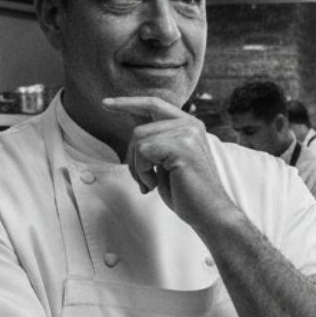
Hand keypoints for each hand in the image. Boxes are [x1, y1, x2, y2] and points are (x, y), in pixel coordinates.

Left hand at [103, 96, 230, 225]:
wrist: (209, 213)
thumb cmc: (187, 192)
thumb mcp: (168, 162)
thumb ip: (157, 143)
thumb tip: (136, 135)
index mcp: (189, 125)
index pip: (154, 105)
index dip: (128, 103)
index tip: (106, 104)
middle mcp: (190, 124)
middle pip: (139, 129)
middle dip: (132, 158)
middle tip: (144, 182)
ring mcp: (187, 133)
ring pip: (138, 140)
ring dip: (138, 168)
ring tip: (151, 184)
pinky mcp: (182, 146)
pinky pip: (143, 151)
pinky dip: (142, 172)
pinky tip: (155, 185)